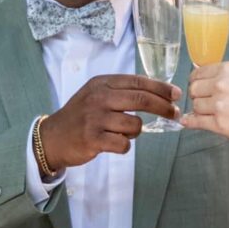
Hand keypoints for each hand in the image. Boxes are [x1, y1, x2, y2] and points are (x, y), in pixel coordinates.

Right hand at [40, 74, 181, 169]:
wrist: (53, 137)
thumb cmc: (80, 116)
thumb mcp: (97, 95)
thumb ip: (121, 91)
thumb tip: (156, 93)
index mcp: (102, 84)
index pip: (138, 82)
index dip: (160, 88)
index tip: (176, 94)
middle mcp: (99, 98)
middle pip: (141, 99)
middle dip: (163, 107)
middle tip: (175, 113)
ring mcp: (96, 118)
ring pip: (135, 125)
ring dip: (135, 132)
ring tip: (122, 132)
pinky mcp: (93, 139)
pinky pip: (124, 144)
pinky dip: (124, 145)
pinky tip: (113, 143)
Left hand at [182, 62, 228, 148]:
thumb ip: (227, 76)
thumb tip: (205, 77)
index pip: (198, 72)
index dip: (196, 82)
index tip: (199, 88)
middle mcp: (221, 84)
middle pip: (194, 89)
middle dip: (198, 96)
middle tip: (206, 103)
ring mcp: (219, 104)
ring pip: (196, 106)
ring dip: (200, 110)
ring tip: (212, 114)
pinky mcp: (220, 124)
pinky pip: (197, 121)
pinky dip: (191, 122)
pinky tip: (188, 122)